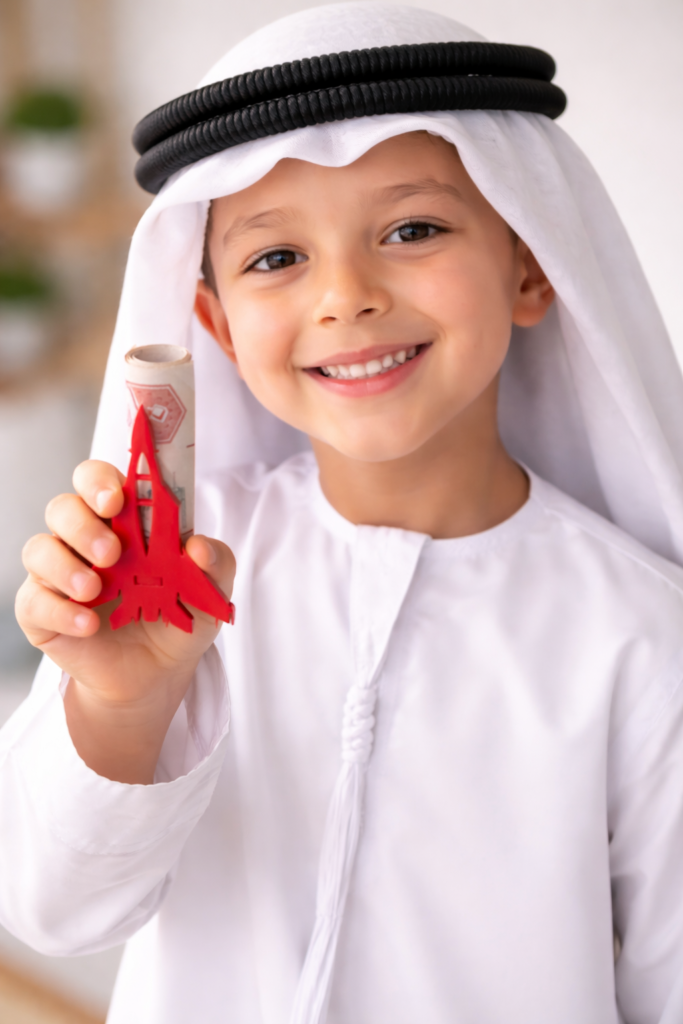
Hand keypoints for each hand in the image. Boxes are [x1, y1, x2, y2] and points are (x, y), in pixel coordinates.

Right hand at [16, 460, 235, 783]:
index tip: (116, 499)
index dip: (100, 481)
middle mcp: (84, 539)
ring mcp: (59, 574)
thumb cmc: (179, 616)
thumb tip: (199, 546)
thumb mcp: (211, 592)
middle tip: (112, 552)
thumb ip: (216, 563)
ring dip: (66, 566)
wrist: (159, 673)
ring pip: (39, 549)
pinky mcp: (42, 611)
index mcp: (123, 520)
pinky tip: (89, 625)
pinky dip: (60, 611)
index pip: (97, 480)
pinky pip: (34, 601)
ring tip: (95, 588)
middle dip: (83, 524)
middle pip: (63, 507)